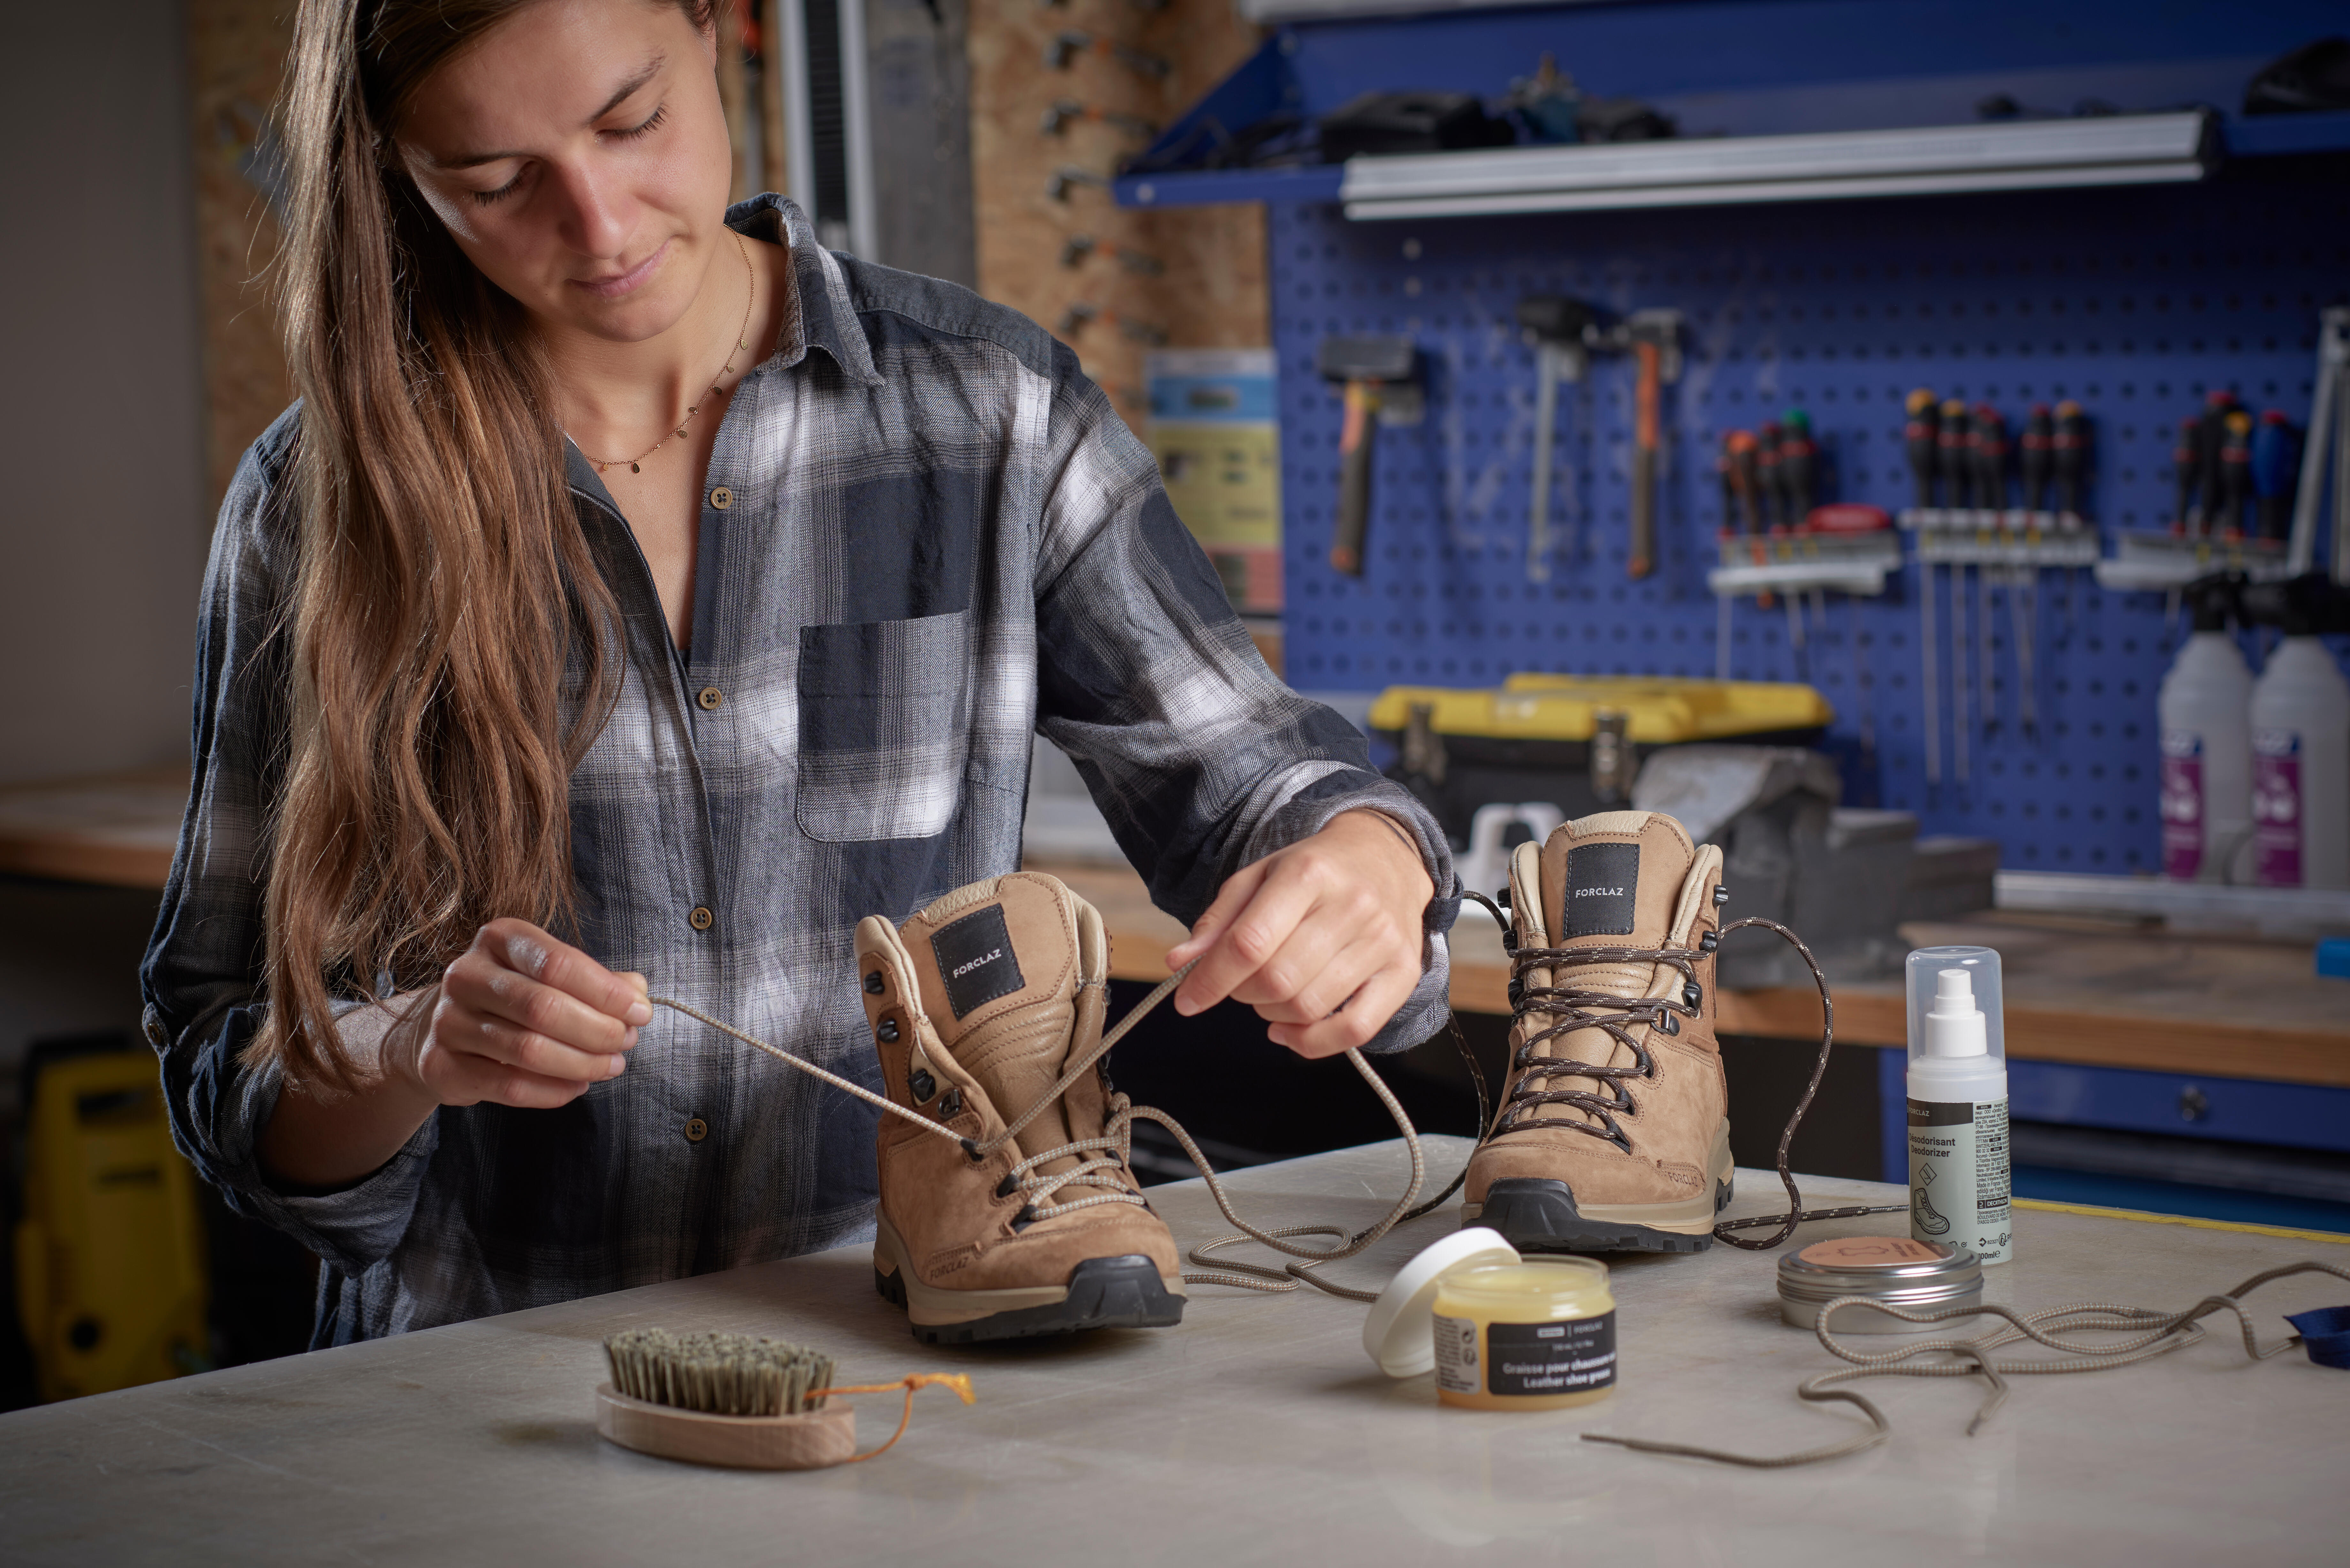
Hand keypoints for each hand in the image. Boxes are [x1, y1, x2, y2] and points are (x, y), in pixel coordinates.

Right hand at [393, 918, 650, 1108]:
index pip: (559, 962)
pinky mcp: (441, 1064)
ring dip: (581, 1064)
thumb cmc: (515, 995)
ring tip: (611, 1065)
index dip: (607, 992)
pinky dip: (553, 1091)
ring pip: (528, 1050)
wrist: (444, 1025)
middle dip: (598, 1030)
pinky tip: (577, 1086)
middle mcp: (466, 974)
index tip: (641, 1013)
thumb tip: (638, 992)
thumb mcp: (551, 974)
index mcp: (500, 939)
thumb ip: (597, 981)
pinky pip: (509, 1086)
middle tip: (626, 1042)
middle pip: (543, 1008)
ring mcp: (448, 1020)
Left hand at [1165, 810, 1433, 1058]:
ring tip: (1268, 994)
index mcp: (1307, 873)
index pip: (1249, 942)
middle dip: (1242, 994)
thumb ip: (1218, 920)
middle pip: (1277, 980)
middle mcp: (1351, 905)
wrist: (1388, 858)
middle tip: (1239, 984)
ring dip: (1272, 1014)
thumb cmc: (1315, 872)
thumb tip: (1181, 962)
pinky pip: (1355, 1030)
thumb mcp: (1259, 876)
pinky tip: (1289, 1029)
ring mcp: (1382, 941)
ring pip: (1309, 1007)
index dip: (1211, 979)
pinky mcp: (1403, 972)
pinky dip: (1312, 1043)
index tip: (1187, 1000)